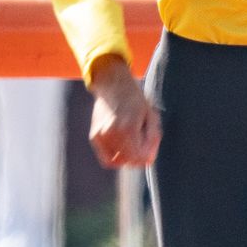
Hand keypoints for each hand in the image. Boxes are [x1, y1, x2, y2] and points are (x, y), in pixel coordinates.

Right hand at [88, 54, 161, 168]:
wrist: (113, 85)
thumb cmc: (135, 100)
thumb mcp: (151, 116)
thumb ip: (152, 139)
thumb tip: (149, 160)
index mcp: (127, 128)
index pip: (138, 157)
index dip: (146, 157)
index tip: (150, 149)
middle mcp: (111, 133)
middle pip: (128, 161)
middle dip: (138, 157)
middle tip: (142, 145)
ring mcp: (101, 135)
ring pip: (116, 161)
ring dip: (126, 157)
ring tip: (132, 142)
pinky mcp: (94, 136)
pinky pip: (106, 157)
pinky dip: (115, 155)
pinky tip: (122, 143)